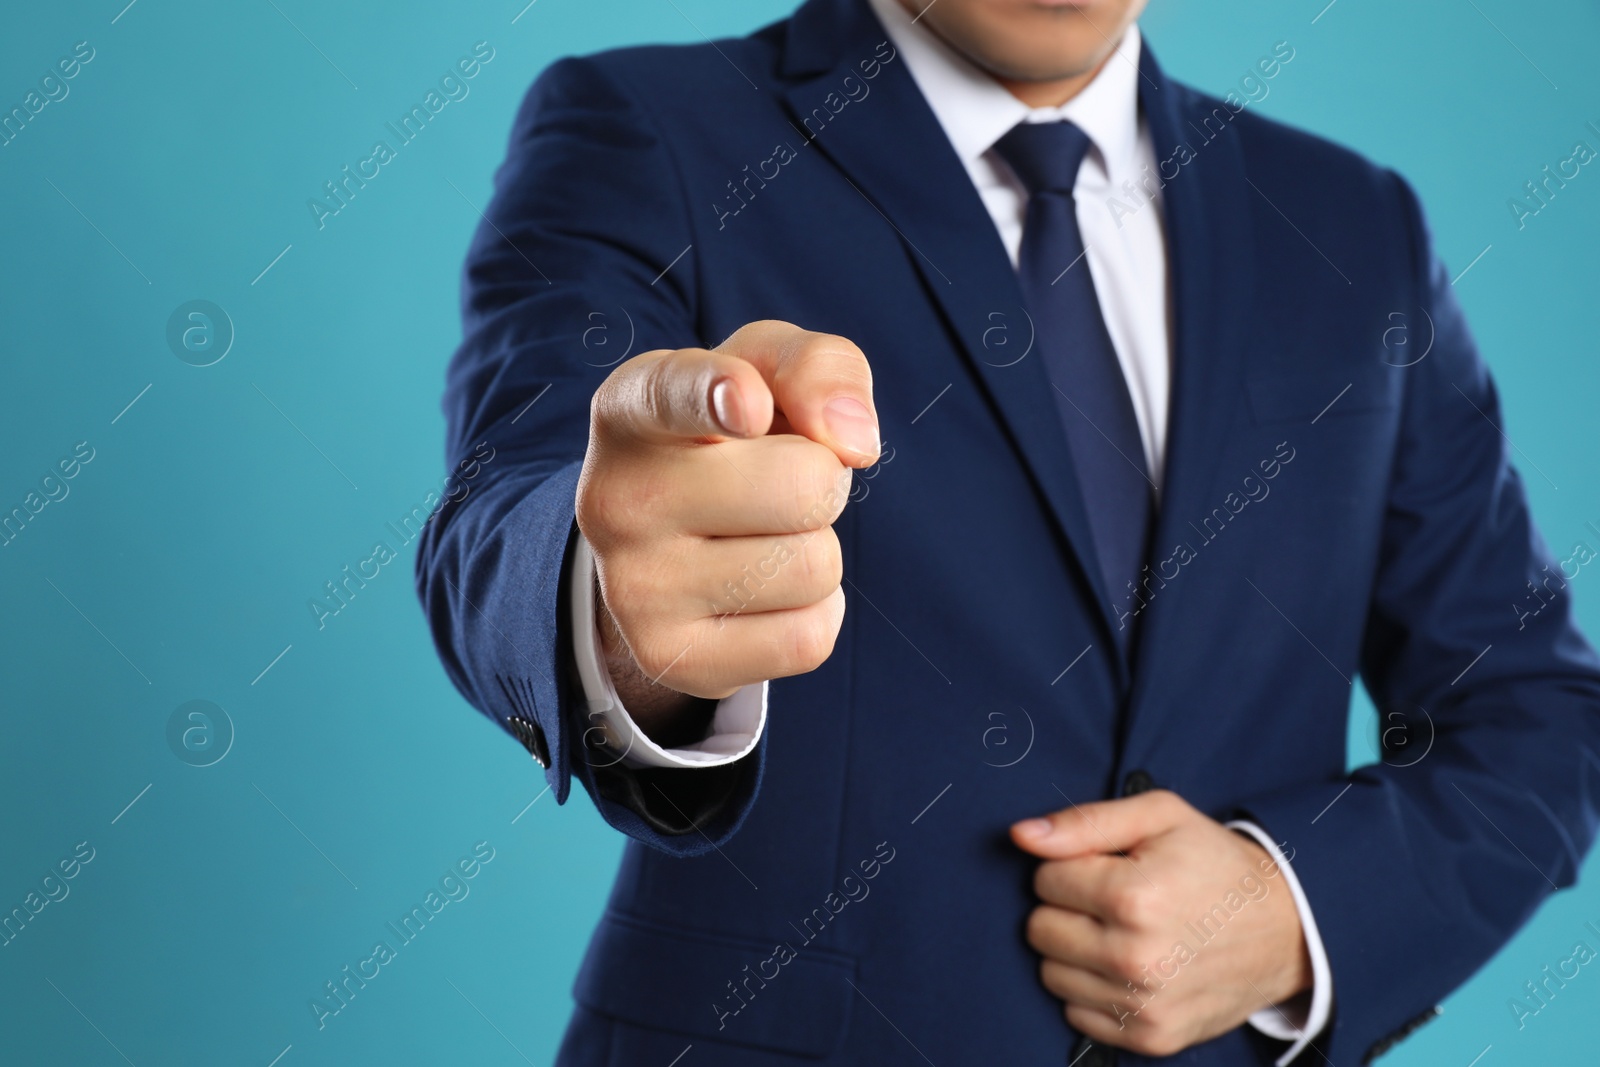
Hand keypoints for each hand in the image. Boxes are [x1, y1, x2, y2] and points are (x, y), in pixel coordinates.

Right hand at [574, 320, 879, 737]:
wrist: (663, 539)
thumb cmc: (731, 434)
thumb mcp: (767, 371)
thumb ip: (821, 367)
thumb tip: (854, 441)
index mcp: (632, 407)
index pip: (674, 394)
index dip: (718, 394)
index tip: (747, 402)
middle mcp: (616, 497)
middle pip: (804, 485)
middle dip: (822, 482)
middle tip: (775, 485)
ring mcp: (635, 587)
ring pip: (815, 566)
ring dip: (815, 548)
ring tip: (759, 536)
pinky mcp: (670, 658)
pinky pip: (809, 639)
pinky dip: (813, 612)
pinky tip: (762, 593)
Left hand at [1010, 790, 1310, 1056]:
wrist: (1287, 930)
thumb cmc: (1217, 865)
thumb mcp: (1160, 817)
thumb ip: (1085, 822)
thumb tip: (1022, 835)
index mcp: (1134, 897)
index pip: (1044, 881)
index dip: (1071, 868)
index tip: (1106, 869)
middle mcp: (1135, 957)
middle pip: (1040, 930)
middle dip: (1066, 910)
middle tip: (1111, 902)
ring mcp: (1144, 1003)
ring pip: (1052, 974)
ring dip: (1075, 952)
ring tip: (1120, 933)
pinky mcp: (1152, 1036)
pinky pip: (1077, 1014)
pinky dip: (1093, 991)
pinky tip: (1128, 968)